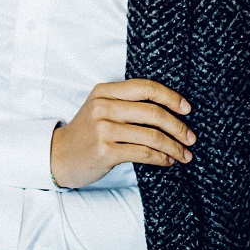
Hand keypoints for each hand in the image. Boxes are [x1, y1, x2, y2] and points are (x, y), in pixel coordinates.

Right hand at [50, 80, 194, 188]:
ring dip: (174, 147)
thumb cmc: (87, 133)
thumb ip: (127, 103)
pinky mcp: (105, 151)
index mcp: (105, 91)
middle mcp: (103, 106)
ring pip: (152, 136)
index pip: (146, 88)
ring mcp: (103, 129)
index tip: (187, 109)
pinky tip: (167, 162)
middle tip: (191, 138)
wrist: (58, 156)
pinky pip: (143, 153)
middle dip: (178, 127)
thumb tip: (170, 110)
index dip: (171, 97)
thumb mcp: (101, 108)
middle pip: (153, 113)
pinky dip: (160, 158)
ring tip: (184, 155)